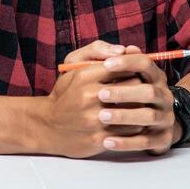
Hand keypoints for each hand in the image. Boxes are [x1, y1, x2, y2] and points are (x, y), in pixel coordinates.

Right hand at [37, 43, 175, 156]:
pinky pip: (129, 131)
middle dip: (141, 86)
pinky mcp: (99, 139)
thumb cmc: (65, 93)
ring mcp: (94, 120)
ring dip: (141, 107)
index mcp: (84, 76)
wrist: (47, 127)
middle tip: (143, 88)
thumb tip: (123, 50)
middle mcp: (89, 97)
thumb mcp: (73, 65)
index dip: (134, 68)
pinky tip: (133, 122)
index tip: (136, 72)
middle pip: (133, 87)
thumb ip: (97, 50)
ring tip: (141, 105)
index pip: (123, 66)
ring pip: (135, 110)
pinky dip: (135, 125)